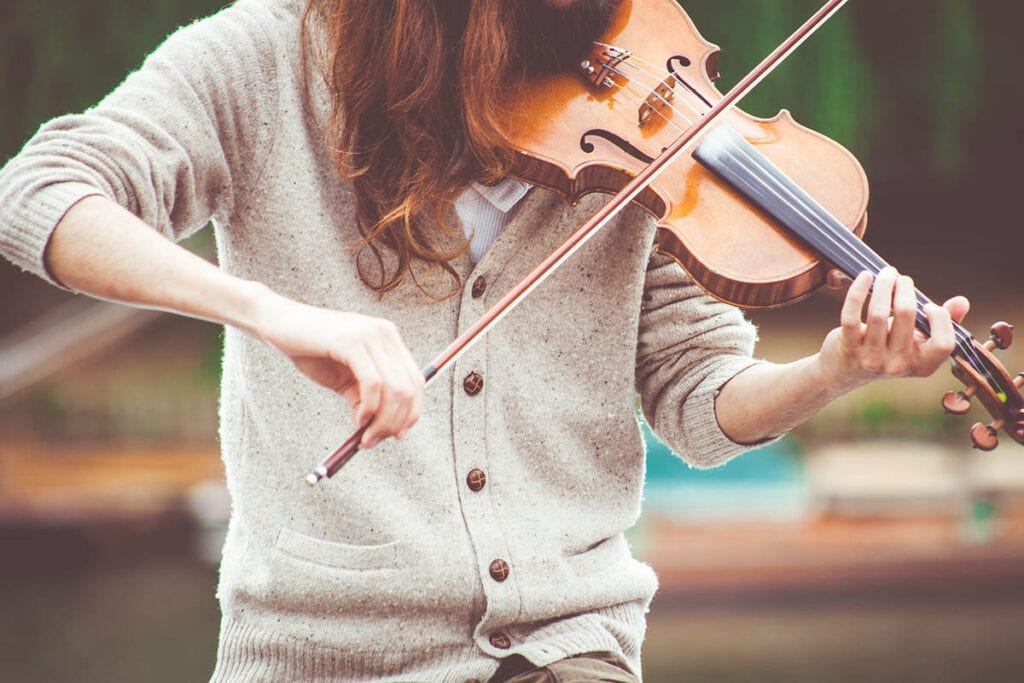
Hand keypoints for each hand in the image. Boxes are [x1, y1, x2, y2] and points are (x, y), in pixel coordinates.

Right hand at [252, 292, 423, 447]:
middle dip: (395, 422)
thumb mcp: (344, 378)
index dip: (412, 412)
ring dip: (382, 421)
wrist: (277, 323)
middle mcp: (385, 333)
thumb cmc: (310, 349)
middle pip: (409, 387)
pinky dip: (369, 408)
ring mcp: (371, 335)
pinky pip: (373, 384)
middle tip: (374, 441)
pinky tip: (358, 419)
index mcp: (388, 339)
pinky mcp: (353, 341)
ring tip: (365, 436)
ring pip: (394, 389)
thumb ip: (364, 397)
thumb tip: (379, 429)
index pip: (416, 380)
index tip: (397, 435)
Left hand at [818, 267, 969, 391]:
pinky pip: (851, 316)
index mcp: (922, 365)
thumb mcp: (917, 340)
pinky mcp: (848, 348)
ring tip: (886, 273)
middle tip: (900, 278)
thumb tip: (962, 302)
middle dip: (905, 289)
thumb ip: (942, 322)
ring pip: (879, 313)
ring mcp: (872, 358)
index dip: (940, 320)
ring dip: (883, 285)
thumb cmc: (888, 348)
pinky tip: (865, 276)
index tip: (928, 305)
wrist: (845, 371)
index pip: (943, 343)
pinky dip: (857, 292)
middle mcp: (898, 365)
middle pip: (907, 316)